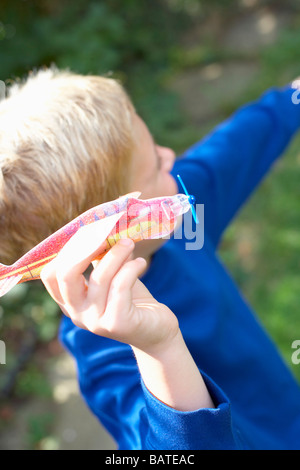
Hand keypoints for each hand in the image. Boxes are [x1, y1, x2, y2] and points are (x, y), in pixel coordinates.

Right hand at [40, 215, 178, 352]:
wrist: (156, 331)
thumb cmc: (131, 299)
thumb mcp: (111, 276)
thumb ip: (100, 258)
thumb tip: (100, 226)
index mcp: (70, 302)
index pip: (51, 275)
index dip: (68, 250)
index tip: (89, 232)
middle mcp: (77, 314)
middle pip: (66, 275)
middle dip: (85, 248)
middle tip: (105, 232)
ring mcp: (95, 322)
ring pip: (99, 278)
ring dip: (115, 254)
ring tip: (129, 243)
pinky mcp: (117, 324)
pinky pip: (120, 286)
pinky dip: (131, 268)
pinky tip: (141, 263)